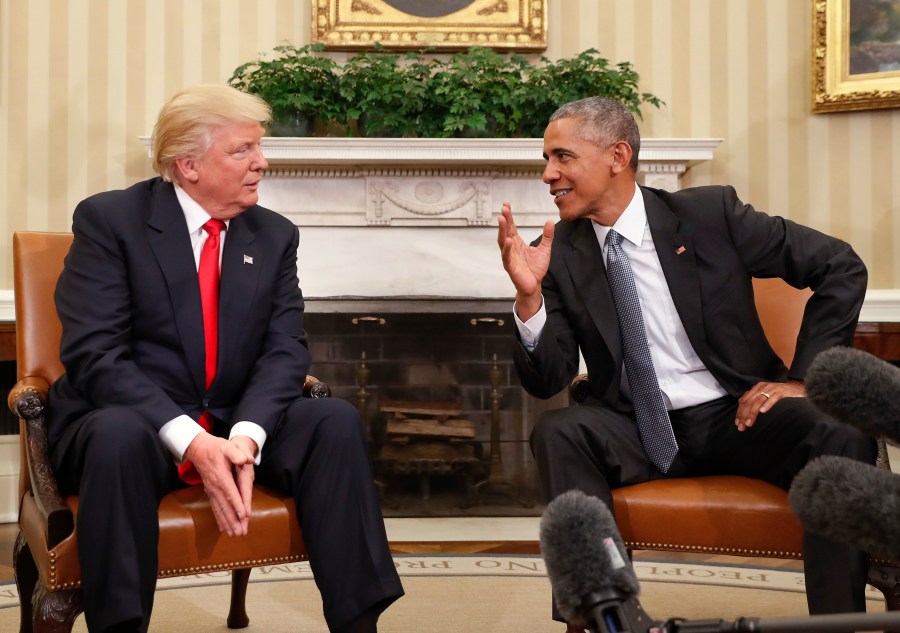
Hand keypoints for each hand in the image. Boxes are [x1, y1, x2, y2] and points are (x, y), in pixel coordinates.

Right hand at [183, 433, 255, 535]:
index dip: (237, 504)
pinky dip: (219, 519)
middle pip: (225, 506)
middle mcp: (215, 487)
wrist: (198, 449)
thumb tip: (247, 459)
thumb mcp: (227, 446)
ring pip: (219, 510)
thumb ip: (236, 453)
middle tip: (240, 533)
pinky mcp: (210, 492)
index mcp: (221, 476)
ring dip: (226, 523)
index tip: (244, 516)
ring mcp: (211, 490)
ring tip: (233, 534)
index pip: (231, 492)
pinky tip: (222, 528)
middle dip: (233, 520)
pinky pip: (214, 508)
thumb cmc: (216, 447)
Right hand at [497, 201, 553, 320]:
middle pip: (505, 231)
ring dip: (502, 231)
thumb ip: (547, 236)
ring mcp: (509, 257)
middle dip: (504, 220)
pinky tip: (508, 241)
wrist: (535, 285)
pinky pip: (507, 257)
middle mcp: (511, 248)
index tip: (506, 204)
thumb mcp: (545, 249)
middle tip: (504, 209)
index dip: (509, 216)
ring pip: (503, 242)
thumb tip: (550, 221)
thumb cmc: (536, 268)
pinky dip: (507, 249)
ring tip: (502, 220)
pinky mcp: (510, 267)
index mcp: (517, 243)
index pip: (511, 226)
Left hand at [735, 380, 805, 430]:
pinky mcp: (783, 392)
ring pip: (759, 400)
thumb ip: (754, 399)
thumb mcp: (765, 395)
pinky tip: (763, 411)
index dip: (740, 412)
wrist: (797, 387)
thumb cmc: (780, 394)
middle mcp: (763, 387)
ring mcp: (773, 389)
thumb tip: (741, 406)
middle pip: (750, 401)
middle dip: (744, 415)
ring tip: (749, 422)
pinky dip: (767, 404)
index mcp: (757, 388)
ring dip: (753, 412)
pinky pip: (774, 398)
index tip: (738, 423)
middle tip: (742, 426)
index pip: (745, 400)